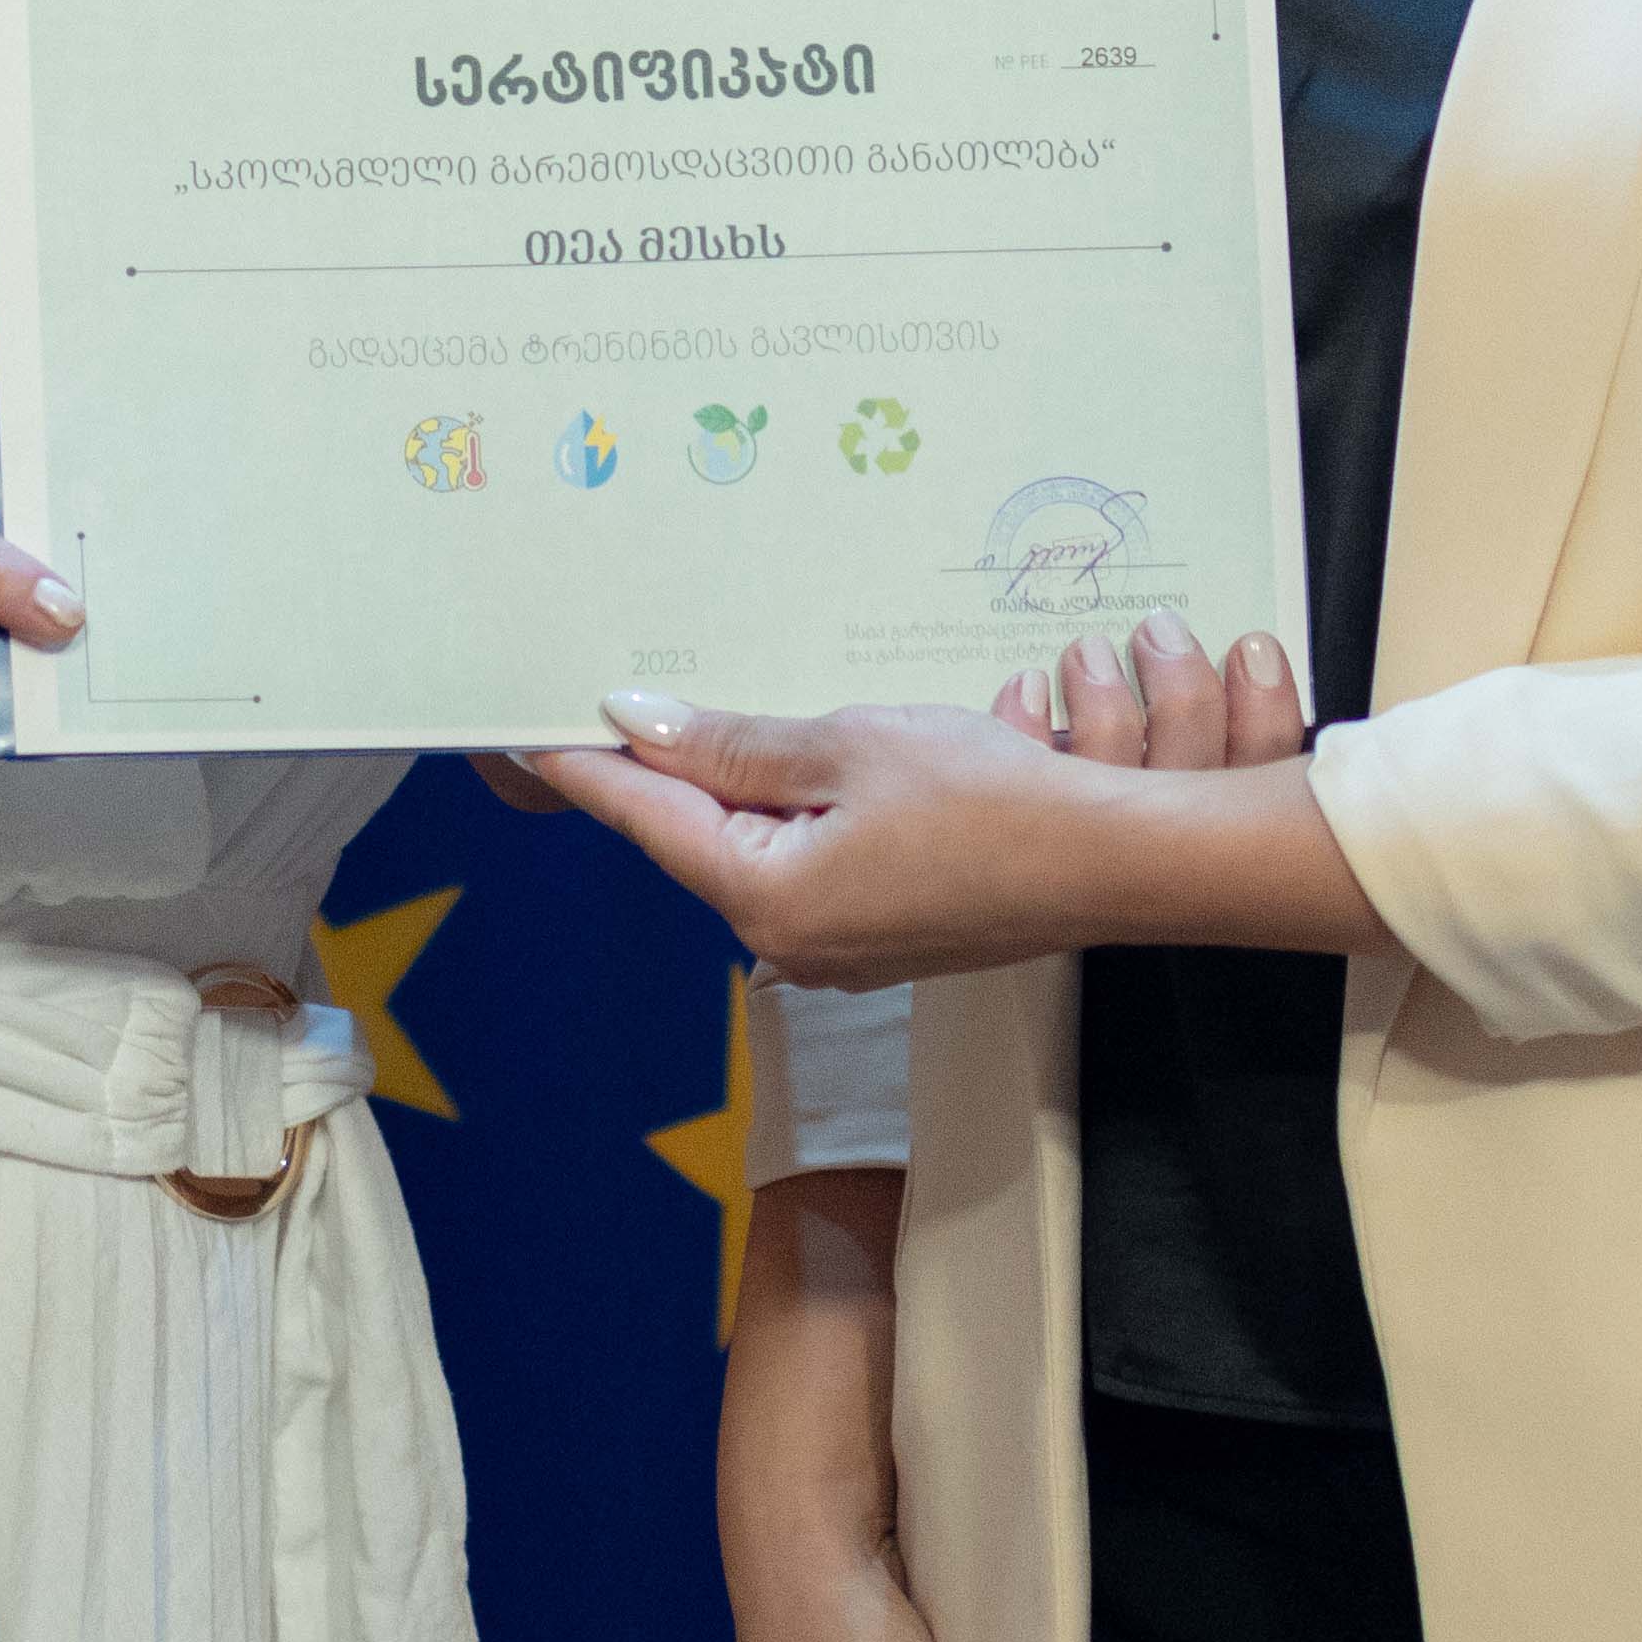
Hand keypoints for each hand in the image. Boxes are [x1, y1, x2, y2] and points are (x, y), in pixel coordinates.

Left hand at [518, 618, 1307, 989]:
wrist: (1115, 863)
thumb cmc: (990, 803)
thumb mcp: (848, 746)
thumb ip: (735, 744)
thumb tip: (639, 724)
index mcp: (764, 894)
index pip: (645, 816)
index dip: (583, 765)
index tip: (526, 729)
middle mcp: (787, 939)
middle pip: (695, 836)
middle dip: (664, 766)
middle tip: (616, 693)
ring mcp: (837, 948)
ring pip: (754, 848)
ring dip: (735, 786)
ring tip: (708, 712)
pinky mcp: (882, 938)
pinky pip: (808, 865)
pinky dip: (794, 813)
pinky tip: (802, 762)